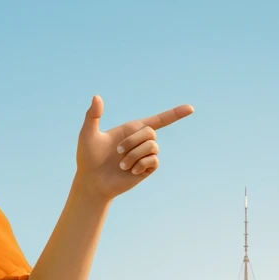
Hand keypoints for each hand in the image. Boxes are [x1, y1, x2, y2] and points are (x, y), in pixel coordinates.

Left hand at [75, 95, 193, 200]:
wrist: (91, 182)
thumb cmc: (87, 158)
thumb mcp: (88, 134)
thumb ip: (93, 115)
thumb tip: (97, 97)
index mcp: (131, 130)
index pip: (158, 120)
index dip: (175, 114)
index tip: (190, 108)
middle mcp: (141, 142)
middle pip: (150, 132)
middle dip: (133, 141)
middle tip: (117, 151)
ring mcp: (144, 156)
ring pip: (152, 146)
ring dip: (134, 155)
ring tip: (121, 165)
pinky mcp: (146, 169)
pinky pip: (154, 160)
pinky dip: (141, 163)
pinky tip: (130, 171)